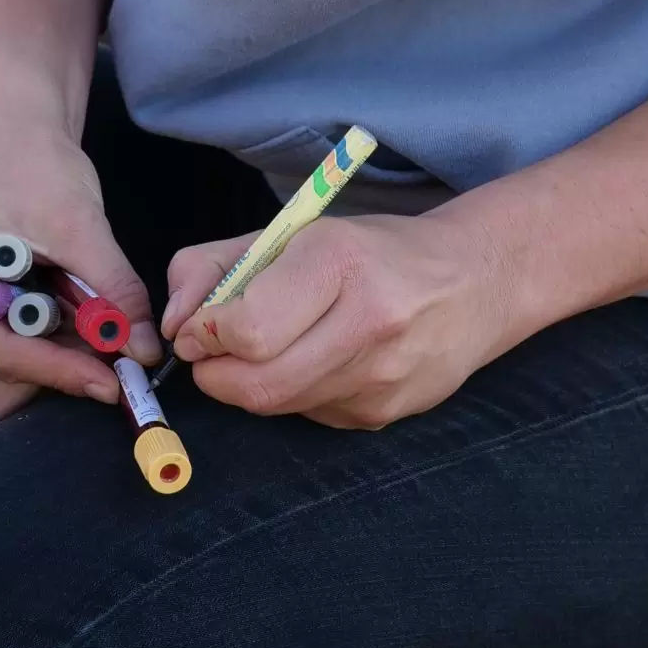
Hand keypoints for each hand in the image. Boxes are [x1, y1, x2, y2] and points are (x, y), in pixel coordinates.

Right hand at [0, 113, 161, 430]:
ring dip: (53, 364)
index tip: (116, 384)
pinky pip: (10, 361)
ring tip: (96, 331)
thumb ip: (113, 291)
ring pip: (2, 383)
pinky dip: (50, 351)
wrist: (19, 131)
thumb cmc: (33, 166)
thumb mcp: (79, 226)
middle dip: (49, 379)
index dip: (64, 372)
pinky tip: (79, 321)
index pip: (3, 358)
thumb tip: (144, 352)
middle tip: (105, 360)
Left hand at [160, 211, 500, 428]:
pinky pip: (310, 416)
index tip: (200, 325)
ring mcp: (381, 377)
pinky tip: (318, 361)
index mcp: (339, 262)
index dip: (206, 334)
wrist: (474, 281)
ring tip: (268, 348)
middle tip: (215, 351)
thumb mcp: (290, 231)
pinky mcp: (386, 414)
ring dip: (251, 385)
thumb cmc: (371, 250)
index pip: (248, 329)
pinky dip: (294, 394)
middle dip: (217, 374)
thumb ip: (213, 266)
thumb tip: (173, 326)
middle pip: (256, 386)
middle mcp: (367, 322)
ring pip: (278, 407)